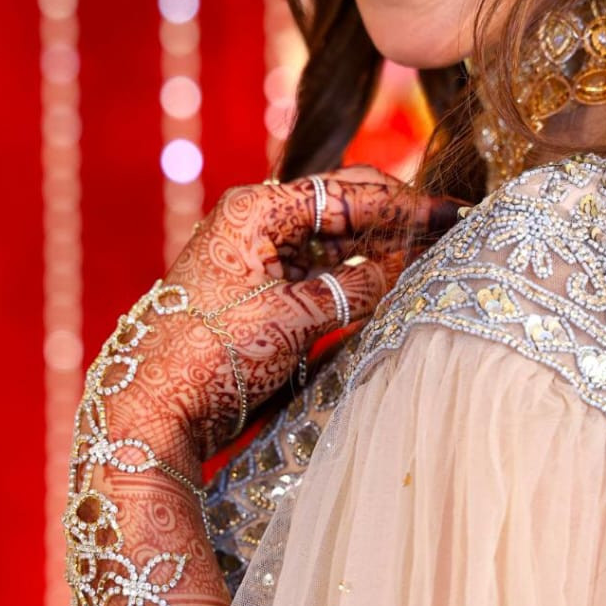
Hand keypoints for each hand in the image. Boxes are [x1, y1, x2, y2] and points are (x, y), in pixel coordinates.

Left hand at [100, 168, 457, 476]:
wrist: (153, 413)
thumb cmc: (212, 355)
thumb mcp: (294, 318)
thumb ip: (357, 287)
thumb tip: (406, 269)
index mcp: (256, 210)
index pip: (346, 192)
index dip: (404, 204)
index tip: (451, 213)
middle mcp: (257, 225)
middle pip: (343, 210)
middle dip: (397, 221)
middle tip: (452, 230)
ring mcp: (259, 259)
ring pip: (336, 243)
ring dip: (382, 249)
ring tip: (435, 257)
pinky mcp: (263, 295)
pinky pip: (322, 275)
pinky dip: (359, 277)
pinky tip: (396, 283)